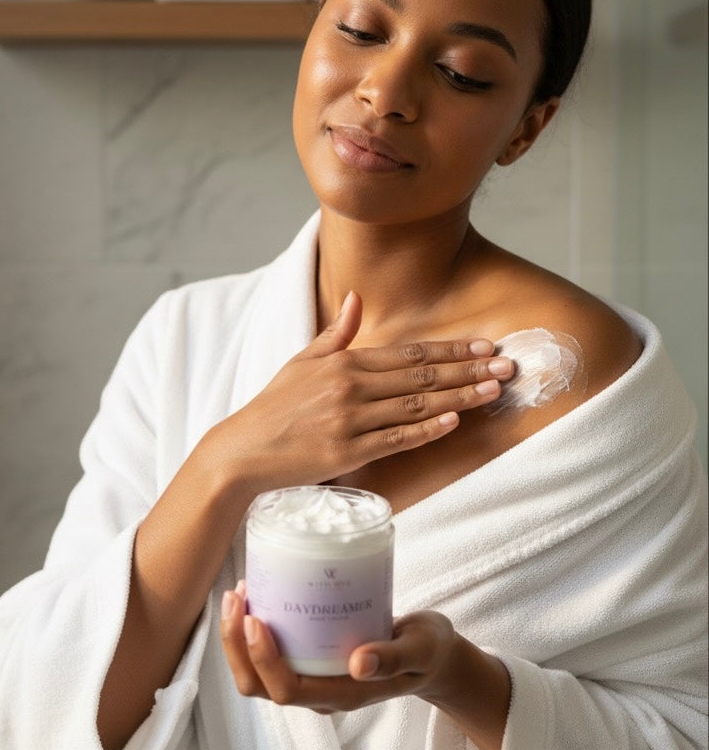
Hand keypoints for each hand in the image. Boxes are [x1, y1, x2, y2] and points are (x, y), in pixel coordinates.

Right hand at [203, 291, 512, 496]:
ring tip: (493, 391)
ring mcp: (349, 419)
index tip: (484, 346)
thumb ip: (337, 332)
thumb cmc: (275, 405)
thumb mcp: (303, 360)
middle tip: (506, 366)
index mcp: (344, 361)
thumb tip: (357, 298)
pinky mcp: (346, 451)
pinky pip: (396, 439)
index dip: (451, 349)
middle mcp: (350, 386)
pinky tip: (455, 421)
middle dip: (468, 369)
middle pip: (422, 376)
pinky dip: (427, 430)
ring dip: (460, 397)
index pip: (410, 353)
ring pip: (416, 406)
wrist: (244, 449)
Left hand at [221, 585, 510, 749]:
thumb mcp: (420, 649)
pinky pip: (269, 657)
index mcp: (343, 696)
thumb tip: (360, 664)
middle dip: (237, 647)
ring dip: (237, 639)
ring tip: (238, 593)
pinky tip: (256, 597)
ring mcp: (313, 680)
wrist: (432, 656)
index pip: (288, 690)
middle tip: (236, 596)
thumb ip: (394, 657)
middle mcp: (320, 693)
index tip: (256, 618)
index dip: (264, 660)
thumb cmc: (427, 651)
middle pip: (260, 687)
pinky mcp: (310, 662)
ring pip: (258, 675)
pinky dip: (252, 633)